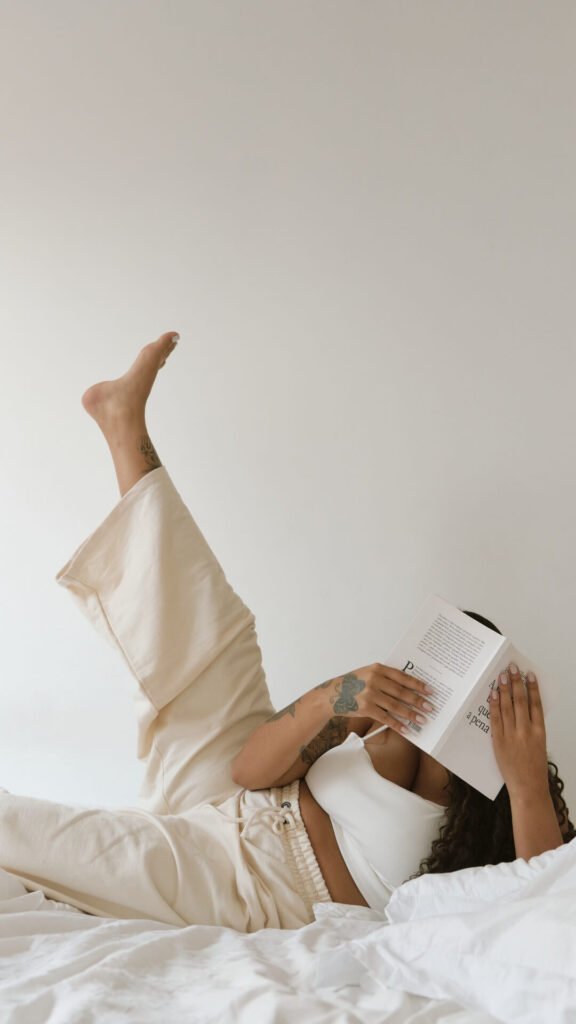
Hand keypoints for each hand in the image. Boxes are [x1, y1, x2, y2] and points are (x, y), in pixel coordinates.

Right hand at [326, 663, 435, 734]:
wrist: (331, 694)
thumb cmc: (352, 684)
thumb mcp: (368, 674)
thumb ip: (385, 678)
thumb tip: (409, 689)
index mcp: (377, 669)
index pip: (402, 676)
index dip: (418, 684)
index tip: (430, 690)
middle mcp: (374, 680)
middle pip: (401, 692)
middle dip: (418, 701)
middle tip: (430, 707)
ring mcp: (369, 694)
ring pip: (396, 706)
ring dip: (411, 714)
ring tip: (422, 719)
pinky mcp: (365, 708)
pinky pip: (386, 717)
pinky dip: (397, 724)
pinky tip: (406, 729)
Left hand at [489, 663, 548, 797]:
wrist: (528, 788)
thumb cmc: (534, 767)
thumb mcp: (539, 744)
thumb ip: (532, 726)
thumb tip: (524, 705)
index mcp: (540, 732)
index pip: (536, 704)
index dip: (532, 687)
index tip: (529, 674)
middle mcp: (526, 732)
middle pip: (521, 701)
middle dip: (516, 682)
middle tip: (512, 668)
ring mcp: (512, 737)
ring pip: (507, 708)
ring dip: (504, 690)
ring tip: (501, 676)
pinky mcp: (499, 742)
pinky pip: (496, 720)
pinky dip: (494, 706)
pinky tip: (494, 694)